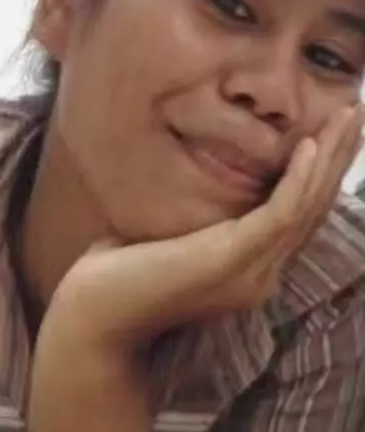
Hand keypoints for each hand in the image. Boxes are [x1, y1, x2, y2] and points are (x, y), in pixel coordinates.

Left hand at [48, 105, 362, 353]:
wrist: (93, 318)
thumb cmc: (120, 274)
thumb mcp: (172, 236)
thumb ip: (201, 218)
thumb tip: (205, 179)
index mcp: (251, 268)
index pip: (302, 214)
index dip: (323, 171)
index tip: (335, 130)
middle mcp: (262, 273)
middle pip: (316, 206)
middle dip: (339, 155)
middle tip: (356, 112)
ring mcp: (252, 271)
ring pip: (307, 205)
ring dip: (330, 157)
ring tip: (347, 116)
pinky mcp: (233, 260)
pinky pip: (280, 214)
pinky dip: (297, 178)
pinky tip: (309, 146)